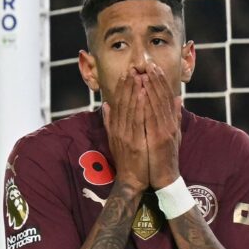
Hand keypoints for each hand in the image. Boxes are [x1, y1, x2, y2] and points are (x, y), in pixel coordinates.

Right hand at [103, 71, 148, 191]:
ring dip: (134, 91)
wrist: (131, 179)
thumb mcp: (115, 139)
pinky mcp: (135, 142)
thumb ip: (110, 122)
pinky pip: (138, 121)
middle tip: (132, 68)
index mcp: (115, 128)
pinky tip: (144, 94)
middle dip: (127, 85)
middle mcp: (119, 130)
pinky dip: (140, 106)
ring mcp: (127, 136)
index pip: (117, 103)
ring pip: (130, 109)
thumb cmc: (127, 160)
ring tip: (138, 76)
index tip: (126, 73)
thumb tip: (105, 105)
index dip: (121, 87)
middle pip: (123, 103)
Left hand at [142, 62, 181, 188]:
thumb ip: (174, 116)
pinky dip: (147, 102)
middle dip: (156, 79)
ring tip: (145, 72)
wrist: (165, 178)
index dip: (160, 81)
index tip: (153, 67)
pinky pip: (151, 116)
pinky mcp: (158, 138)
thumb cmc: (165, 157)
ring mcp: (165, 130)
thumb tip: (178, 99)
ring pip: (157, 103)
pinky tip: (142, 91)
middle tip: (149, 63)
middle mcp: (170, 123)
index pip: (166, 96)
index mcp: (171, 122)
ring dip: (151, 86)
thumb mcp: (172, 135)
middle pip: (163, 96)